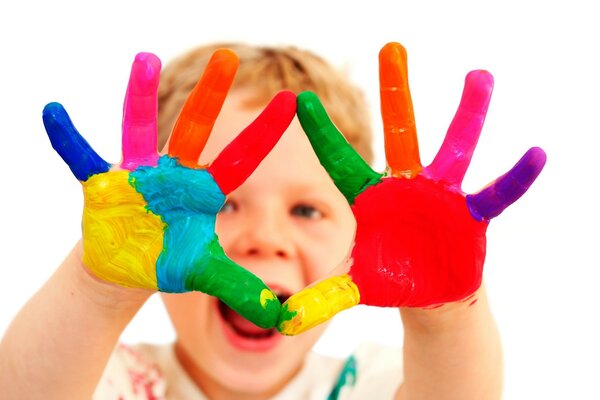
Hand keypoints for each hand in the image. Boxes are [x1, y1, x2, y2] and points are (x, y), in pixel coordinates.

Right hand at [43, 50, 295, 327]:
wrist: (126, 266)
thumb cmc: (168, 261)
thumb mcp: (205, 274)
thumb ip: (240, 288)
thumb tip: (279, 315)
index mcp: (203, 191)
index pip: (241, 159)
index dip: (265, 133)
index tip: (292, 102)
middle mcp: (174, 174)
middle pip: (196, 130)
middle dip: (211, 95)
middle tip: (228, 56)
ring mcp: (138, 175)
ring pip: (139, 128)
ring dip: (140, 97)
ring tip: (145, 60)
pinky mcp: (104, 185)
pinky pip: (83, 158)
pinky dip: (68, 139)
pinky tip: (52, 113)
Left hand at [278, 42, 545, 334]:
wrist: (429, 291)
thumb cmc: (390, 280)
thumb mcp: (355, 289)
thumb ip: (322, 298)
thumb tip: (282, 321)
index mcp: (371, 198)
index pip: (341, 162)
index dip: (322, 134)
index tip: (299, 100)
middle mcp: (405, 187)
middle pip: (400, 134)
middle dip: (396, 92)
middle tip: (391, 47)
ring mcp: (440, 195)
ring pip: (454, 148)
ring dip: (468, 115)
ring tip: (480, 77)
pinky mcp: (470, 214)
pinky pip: (495, 194)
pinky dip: (514, 179)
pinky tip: (535, 155)